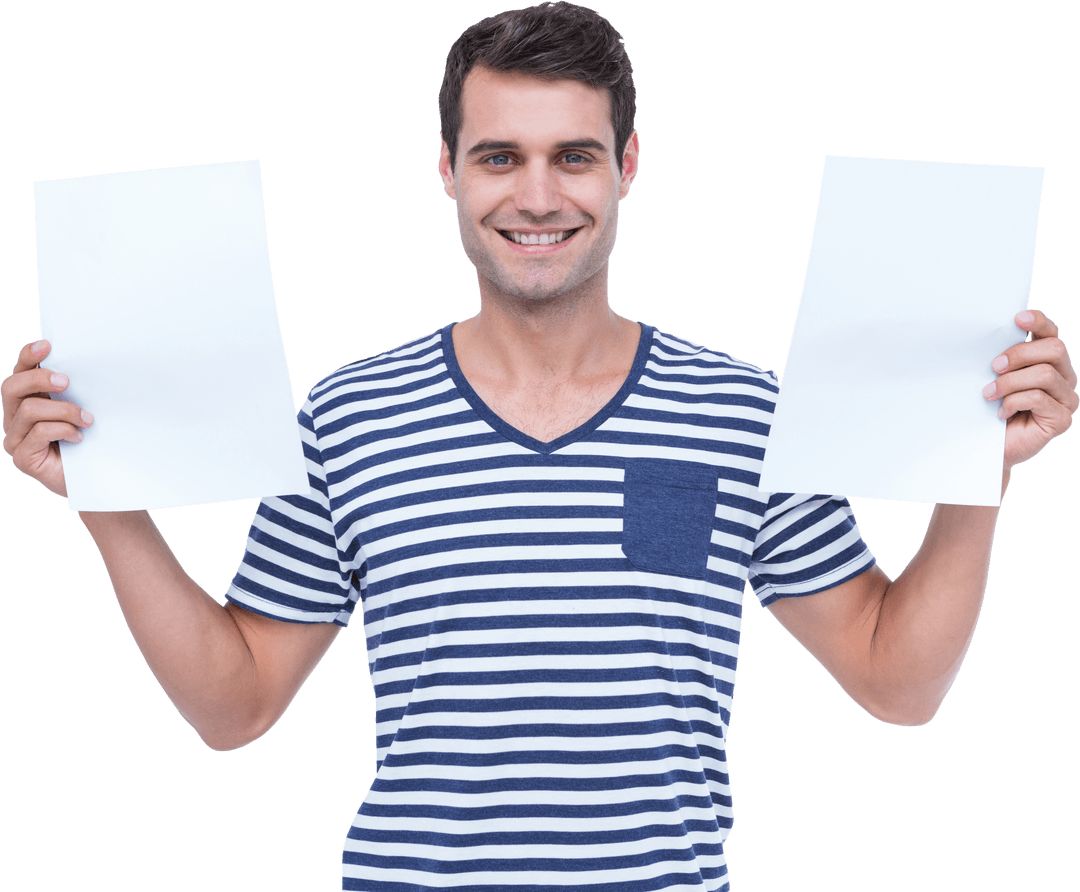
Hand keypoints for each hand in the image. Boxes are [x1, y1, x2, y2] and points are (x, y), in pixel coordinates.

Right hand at [1, 339, 94, 497]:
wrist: (95, 480)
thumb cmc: (88, 443)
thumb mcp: (81, 411)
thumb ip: (73, 393)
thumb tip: (85, 367)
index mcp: (27, 401)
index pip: (20, 373)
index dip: (28, 357)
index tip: (47, 345)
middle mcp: (15, 418)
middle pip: (12, 387)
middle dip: (39, 379)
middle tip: (67, 382)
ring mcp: (16, 439)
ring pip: (30, 409)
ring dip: (64, 410)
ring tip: (87, 420)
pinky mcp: (23, 458)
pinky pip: (38, 433)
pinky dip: (63, 430)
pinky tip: (79, 437)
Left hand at [983, 309, 1078, 470]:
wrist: (989, 447)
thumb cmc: (991, 409)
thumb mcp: (995, 379)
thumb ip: (1002, 360)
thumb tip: (988, 338)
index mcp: (1049, 362)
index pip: (1051, 334)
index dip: (1038, 322)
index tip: (1017, 318)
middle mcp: (1064, 377)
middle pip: (1053, 349)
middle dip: (1019, 354)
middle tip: (993, 367)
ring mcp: (1066, 399)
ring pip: (1044, 374)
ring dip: (1010, 382)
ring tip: (988, 394)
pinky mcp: (1061, 419)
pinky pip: (1039, 398)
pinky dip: (1014, 402)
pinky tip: (1001, 412)